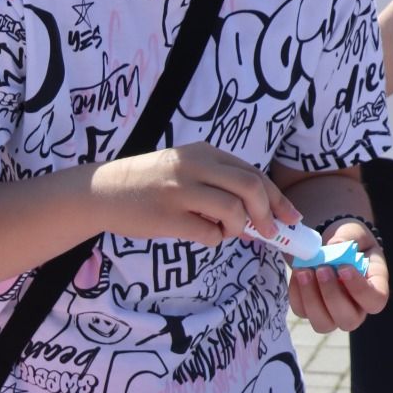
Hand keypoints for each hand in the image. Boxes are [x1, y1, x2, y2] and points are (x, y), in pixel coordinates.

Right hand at [92, 142, 299, 246]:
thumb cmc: (147, 185)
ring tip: (223, 232)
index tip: (290, 218)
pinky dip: (213, 239)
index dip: (277, 198)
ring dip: (238, 229)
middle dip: (268, 214)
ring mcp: (181, 191)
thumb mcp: (183, 170)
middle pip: (251, 188)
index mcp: (203, 153)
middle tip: (270, 234)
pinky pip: (208, 234)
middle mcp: (195, 166)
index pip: (252, 173)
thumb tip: (256, 216)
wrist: (102, 191)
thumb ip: (217, 184)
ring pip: (234, 211)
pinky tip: (199, 234)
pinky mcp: (169, 216)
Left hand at [287, 221, 388, 332]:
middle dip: (332, 296)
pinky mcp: (311, 311)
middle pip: (348, 320)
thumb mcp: (354, 232)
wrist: (331, 244)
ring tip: (304, 272)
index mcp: (375, 288)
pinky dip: (296, 294)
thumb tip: (334, 245)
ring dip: (311, 299)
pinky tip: (297, 273)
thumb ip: (348, 237)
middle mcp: (356, 308)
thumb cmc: (350, 240)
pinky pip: (302, 312)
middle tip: (322, 269)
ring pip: (323, 324)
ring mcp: (333, 314)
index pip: (375, 301)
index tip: (344, 268)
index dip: (360, 290)